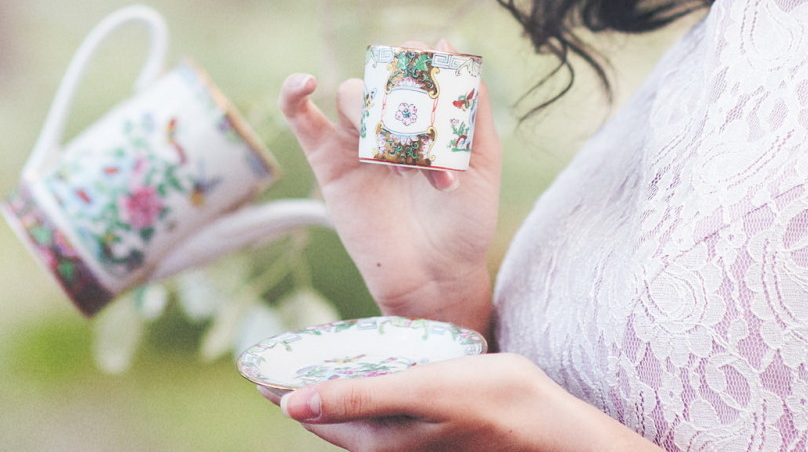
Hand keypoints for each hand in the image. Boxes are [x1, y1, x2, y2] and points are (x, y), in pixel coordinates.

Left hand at [258, 353, 659, 451]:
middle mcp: (392, 449)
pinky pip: (385, 416)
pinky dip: (367, 396)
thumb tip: (291, 406)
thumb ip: (360, 397)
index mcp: (381, 441)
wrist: (553, 431)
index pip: (314, 415)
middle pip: (332, 419)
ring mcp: (415, 444)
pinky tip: (373, 376)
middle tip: (273, 364)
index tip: (254, 369)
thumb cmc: (493, 405)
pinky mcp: (436, 435)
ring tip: (313, 367)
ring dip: (333, 394)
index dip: (282, 390)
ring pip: (358, 419)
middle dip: (301, 393)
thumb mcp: (423, 392)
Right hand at [277, 45, 499, 333]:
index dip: (427, 67)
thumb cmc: (466, 221)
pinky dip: (294, 94)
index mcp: (427, 112)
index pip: (416, 61)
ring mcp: (357, 138)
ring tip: (406, 168)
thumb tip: (444, 41)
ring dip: (380, 123)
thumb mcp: (483, 158)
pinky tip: (305, 83)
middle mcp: (390, 119)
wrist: (438, 277)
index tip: (443, 97)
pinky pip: (300, 118)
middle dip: (409, 104)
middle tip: (431, 147)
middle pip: (383, 75)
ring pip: (353, 95)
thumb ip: (471, 103)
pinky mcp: (328, 162)